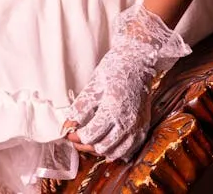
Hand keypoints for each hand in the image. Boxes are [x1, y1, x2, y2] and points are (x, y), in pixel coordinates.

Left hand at [63, 5, 189, 161]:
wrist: (138, 61)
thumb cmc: (114, 68)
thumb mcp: (94, 84)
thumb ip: (81, 106)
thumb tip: (68, 123)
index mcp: (113, 108)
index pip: (91, 135)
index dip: (76, 136)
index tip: (69, 132)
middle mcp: (127, 121)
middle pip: (102, 147)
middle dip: (86, 145)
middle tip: (76, 138)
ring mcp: (137, 126)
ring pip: (116, 152)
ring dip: (101, 149)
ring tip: (90, 141)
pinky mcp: (143, 127)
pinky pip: (130, 150)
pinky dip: (117, 150)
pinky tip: (108, 142)